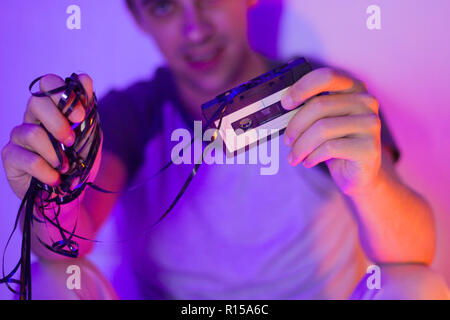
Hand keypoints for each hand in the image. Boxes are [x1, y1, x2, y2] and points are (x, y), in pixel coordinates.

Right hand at [1, 74, 94, 198]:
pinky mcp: (11, 156)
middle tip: (71, 141)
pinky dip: (47, 171)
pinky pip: (28, 159)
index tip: (79, 116)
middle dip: (58, 122)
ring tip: (65, 166)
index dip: (62, 94)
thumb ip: (87, 109)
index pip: (48, 83)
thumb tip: (83, 78)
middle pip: (35, 102)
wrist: (70, 195)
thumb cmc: (79, 162)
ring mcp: (19, 137)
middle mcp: (33, 119)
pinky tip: (55, 179)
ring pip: (32, 132)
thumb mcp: (91, 135)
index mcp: (53, 109)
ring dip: (55, 153)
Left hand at [281, 67, 381, 195]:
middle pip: (319, 105)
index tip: (285, 103)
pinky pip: (330, 148)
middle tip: (286, 140)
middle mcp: (366, 102)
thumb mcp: (321, 122)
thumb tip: (282, 106)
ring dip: (301, 146)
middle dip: (296, 125)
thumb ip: (308, 110)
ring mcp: (370, 124)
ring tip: (294, 156)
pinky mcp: (369, 147)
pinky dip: (312, 156)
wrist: (359, 173)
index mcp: (353, 88)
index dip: (302, 88)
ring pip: (322, 128)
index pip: (326, 77)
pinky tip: (308, 161)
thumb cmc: (336, 143)